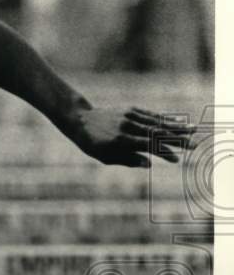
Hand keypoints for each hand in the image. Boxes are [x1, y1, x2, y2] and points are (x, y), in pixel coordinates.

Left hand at [69, 106, 197, 167]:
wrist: (81, 120)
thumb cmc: (93, 144)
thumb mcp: (106, 157)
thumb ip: (128, 160)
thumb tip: (150, 164)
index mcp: (120, 141)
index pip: (146, 147)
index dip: (162, 153)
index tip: (177, 159)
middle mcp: (126, 127)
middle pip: (156, 134)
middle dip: (176, 140)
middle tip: (194, 145)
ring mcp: (129, 117)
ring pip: (156, 122)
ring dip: (176, 127)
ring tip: (193, 130)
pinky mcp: (130, 110)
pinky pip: (150, 116)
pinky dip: (165, 119)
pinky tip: (178, 122)